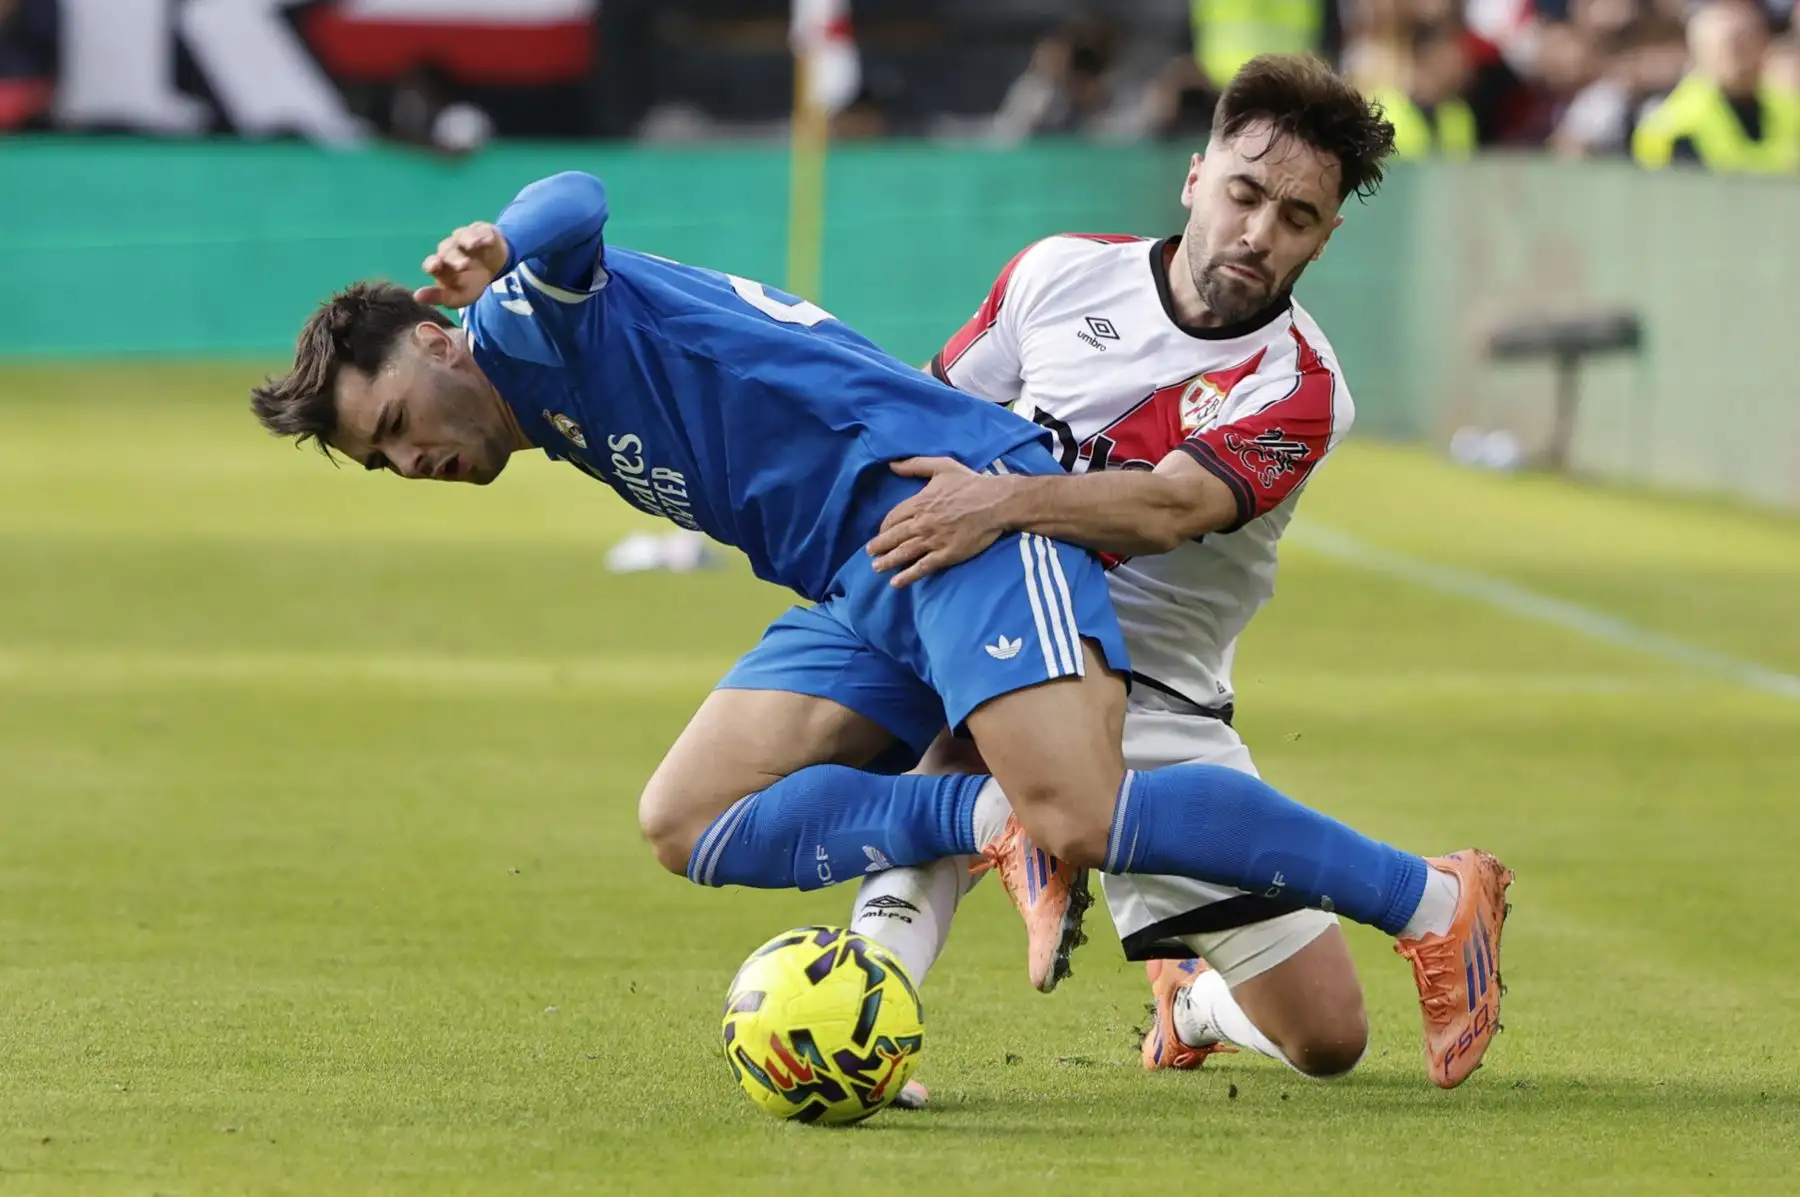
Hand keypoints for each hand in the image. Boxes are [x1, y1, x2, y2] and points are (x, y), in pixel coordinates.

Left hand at [415, 222, 509, 307]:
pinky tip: (487, 241)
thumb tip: (417, 297)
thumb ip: (442, 298)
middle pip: (448, 250)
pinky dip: (484, 236)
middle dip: (454, 257)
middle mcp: (450, 249)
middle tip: (463, 265)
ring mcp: (466, 238)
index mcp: (441, 265)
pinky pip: (482, 232)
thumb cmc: (472, 282)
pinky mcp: (483, 232)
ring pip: (463, 237)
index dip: (432, 264)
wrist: (494, 264)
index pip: (432, 263)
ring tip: (473, 245)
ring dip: (467, 240)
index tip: (435, 267)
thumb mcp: (461, 296)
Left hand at [866, 457, 1012, 586]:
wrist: (996, 503)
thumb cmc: (971, 483)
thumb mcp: (942, 466)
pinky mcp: (946, 554)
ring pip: (904, 553)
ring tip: (876, 568)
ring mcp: (933, 540)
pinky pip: (922, 567)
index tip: (881, 533)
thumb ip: (915, 465)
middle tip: (870, 554)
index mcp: (919, 503)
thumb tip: (892, 465)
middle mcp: (922, 523)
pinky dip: (907, 575)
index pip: (893, 518)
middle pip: (893, 537)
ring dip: (887, 562)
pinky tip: (896, 582)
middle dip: (879, 546)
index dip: (884, 527)